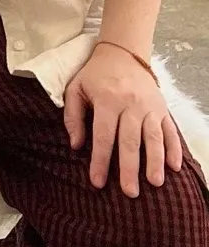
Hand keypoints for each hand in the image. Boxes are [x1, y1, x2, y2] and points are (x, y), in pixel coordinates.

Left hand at [65, 42, 183, 197]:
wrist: (122, 53)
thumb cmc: (95, 75)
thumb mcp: (76, 88)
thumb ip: (73, 116)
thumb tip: (76, 145)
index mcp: (107, 99)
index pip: (103, 135)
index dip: (101, 160)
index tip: (98, 183)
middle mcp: (130, 104)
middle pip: (130, 140)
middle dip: (130, 168)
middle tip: (130, 193)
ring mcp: (149, 106)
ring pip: (153, 137)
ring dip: (155, 161)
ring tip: (155, 183)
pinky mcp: (162, 108)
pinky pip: (170, 130)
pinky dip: (174, 149)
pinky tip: (174, 167)